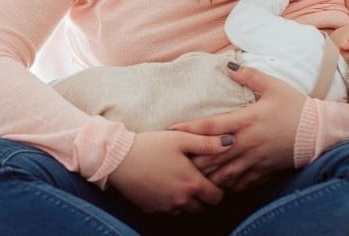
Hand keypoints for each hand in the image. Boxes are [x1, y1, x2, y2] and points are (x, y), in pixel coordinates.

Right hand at [107, 130, 233, 213]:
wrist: (117, 158)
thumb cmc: (150, 145)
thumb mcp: (180, 138)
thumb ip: (207, 143)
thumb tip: (231, 142)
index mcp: (191, 183)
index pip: (216, 197)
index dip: (217, 189)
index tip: (211, 178)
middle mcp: (181, 200)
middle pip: (202, 208)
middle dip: (202, 196)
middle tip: (194, 179)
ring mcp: (165, 207)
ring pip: (184, 210)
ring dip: (185, 200)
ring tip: (178, 181)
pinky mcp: (151, 209)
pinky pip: (167, 210)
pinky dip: (169, 201)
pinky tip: (162, 185)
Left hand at [169, 63, 305, 191]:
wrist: (320, 132)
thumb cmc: (295, 106)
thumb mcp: (273, 86)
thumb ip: (249, 76)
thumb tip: (228, 64)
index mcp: (246, 120)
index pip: (211, 126)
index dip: (189, 128)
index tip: (171, 129)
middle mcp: (247, 142)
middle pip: (211, 154)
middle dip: (193, 156)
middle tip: (175, 156)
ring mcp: (255, 159)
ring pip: (223, 172)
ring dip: (207, 173)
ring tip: (190, 172)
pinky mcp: (264, 171)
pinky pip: (241, 182)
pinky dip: (227, 184)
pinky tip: (217, 183)